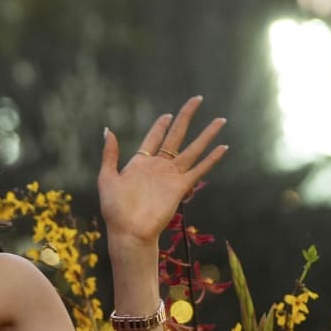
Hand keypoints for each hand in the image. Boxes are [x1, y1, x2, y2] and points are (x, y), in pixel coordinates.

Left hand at [98, 97, 226, 246]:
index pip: (154, 137)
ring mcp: (171, 176)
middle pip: (176, 136)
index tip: (167, 114)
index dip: (161, 125)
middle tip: (197, 99)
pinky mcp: (180, 187)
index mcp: (140, 162)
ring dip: (206, 135)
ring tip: (220, 120)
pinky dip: (211, 159)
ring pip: (193, 149)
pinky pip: (199, 170)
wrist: (128, 231)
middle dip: (186, 117)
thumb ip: (110, 154)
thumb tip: (108, 129)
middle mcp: (159, 166)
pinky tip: (223, 148)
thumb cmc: (115, 209)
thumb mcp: (107, 177)